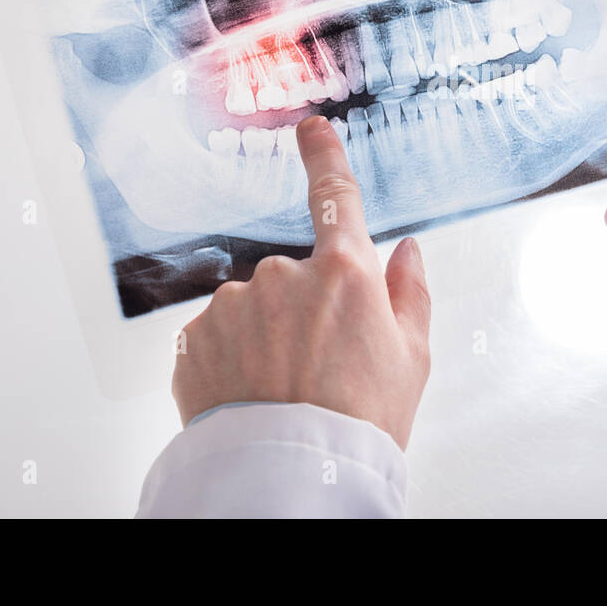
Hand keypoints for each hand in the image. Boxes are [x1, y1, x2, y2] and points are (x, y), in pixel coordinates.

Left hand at [172, 115, 430, 449]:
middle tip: (322, 366)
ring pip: (255, 306)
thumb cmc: (360, 423)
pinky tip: (252, 393)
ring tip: (284, 388)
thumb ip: (409, 293)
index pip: (335, 196)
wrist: (291, 478)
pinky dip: (233, 357)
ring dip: (266, 334)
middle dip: (306, 308)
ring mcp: (234, 304)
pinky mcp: (194, 336)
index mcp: (345, 274)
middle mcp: (284, 276)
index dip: (324, 155)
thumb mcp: (411, 359)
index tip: (311, 128)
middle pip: (298, 276)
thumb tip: (406, 250)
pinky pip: (219, 334)